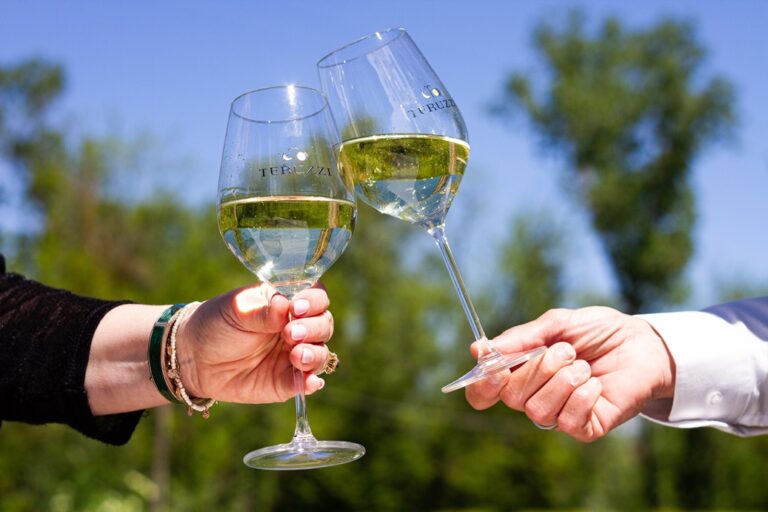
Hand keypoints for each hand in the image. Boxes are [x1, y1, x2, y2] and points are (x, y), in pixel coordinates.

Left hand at [176, 283, 333, 403]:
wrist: (193, 358)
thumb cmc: (216, 324)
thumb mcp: (236, 310)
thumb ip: (262, 311)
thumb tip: (286, 306)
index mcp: (287, 302)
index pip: (316, 296)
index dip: (313, 301)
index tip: (296, 308)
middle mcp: (297, 326)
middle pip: (324, 324)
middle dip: (314, 328)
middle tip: (290, 334)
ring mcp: (294, 354)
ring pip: (321, 353)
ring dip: (315, 354)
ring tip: (296, 356)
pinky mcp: (287, 381)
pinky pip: (307, 382)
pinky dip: (312, 382)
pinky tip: (309, 382)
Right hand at [465, 307, 675, 441]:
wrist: (643, 344)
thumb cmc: (598, 332)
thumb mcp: (557, 324)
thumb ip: (521, 338)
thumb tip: (479, 350)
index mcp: (521, 372)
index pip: (484, 393)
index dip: (482, 386)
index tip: (494, 369)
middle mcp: (534, 397)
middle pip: (511, 397)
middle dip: (538, 369)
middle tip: (567, 350)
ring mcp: (559, 415)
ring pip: (538, 410)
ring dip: (563, 380)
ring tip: (584, 365)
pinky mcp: (585, 428)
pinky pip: (568, 419)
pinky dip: (583, 395)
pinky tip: (596, 384)